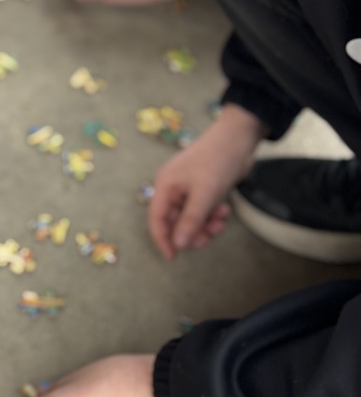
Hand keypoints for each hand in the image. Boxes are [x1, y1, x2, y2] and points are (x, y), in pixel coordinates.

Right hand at [149, 105, 266, 259]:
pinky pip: (202, 212)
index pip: (157, 219)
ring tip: (221, 219)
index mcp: (166, 185)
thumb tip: (178, 244)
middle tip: (210, 235)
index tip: (173, 258)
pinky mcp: (202, 190)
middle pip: (175, 222)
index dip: (163, 239)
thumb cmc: (217, 161)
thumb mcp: (205, 193)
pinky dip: (212, 216)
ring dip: (206, 225)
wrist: (238, 139)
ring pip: (191, 219)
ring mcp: (188, 189)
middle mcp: (173, 188)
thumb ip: (191, 220)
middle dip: (193, 231)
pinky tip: (224, 211)